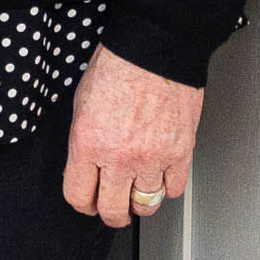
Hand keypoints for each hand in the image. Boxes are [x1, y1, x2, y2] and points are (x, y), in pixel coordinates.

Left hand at [61, 46, 197, 227]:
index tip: (88, 202)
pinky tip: (160, 174)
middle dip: (111, 213)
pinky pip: (173, 189)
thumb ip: (83, 142)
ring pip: (145, 204)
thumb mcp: (81, 104)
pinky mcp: (180, 152)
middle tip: (114, 208)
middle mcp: (119, 156)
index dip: (82, 204)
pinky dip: (166, 186)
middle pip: (113, 210)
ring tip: (138, 191)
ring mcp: (152, 157)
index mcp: (88, 143)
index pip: (78, 196)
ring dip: (140, 201)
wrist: (154, 46)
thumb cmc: (118, 65)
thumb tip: (85, 167)